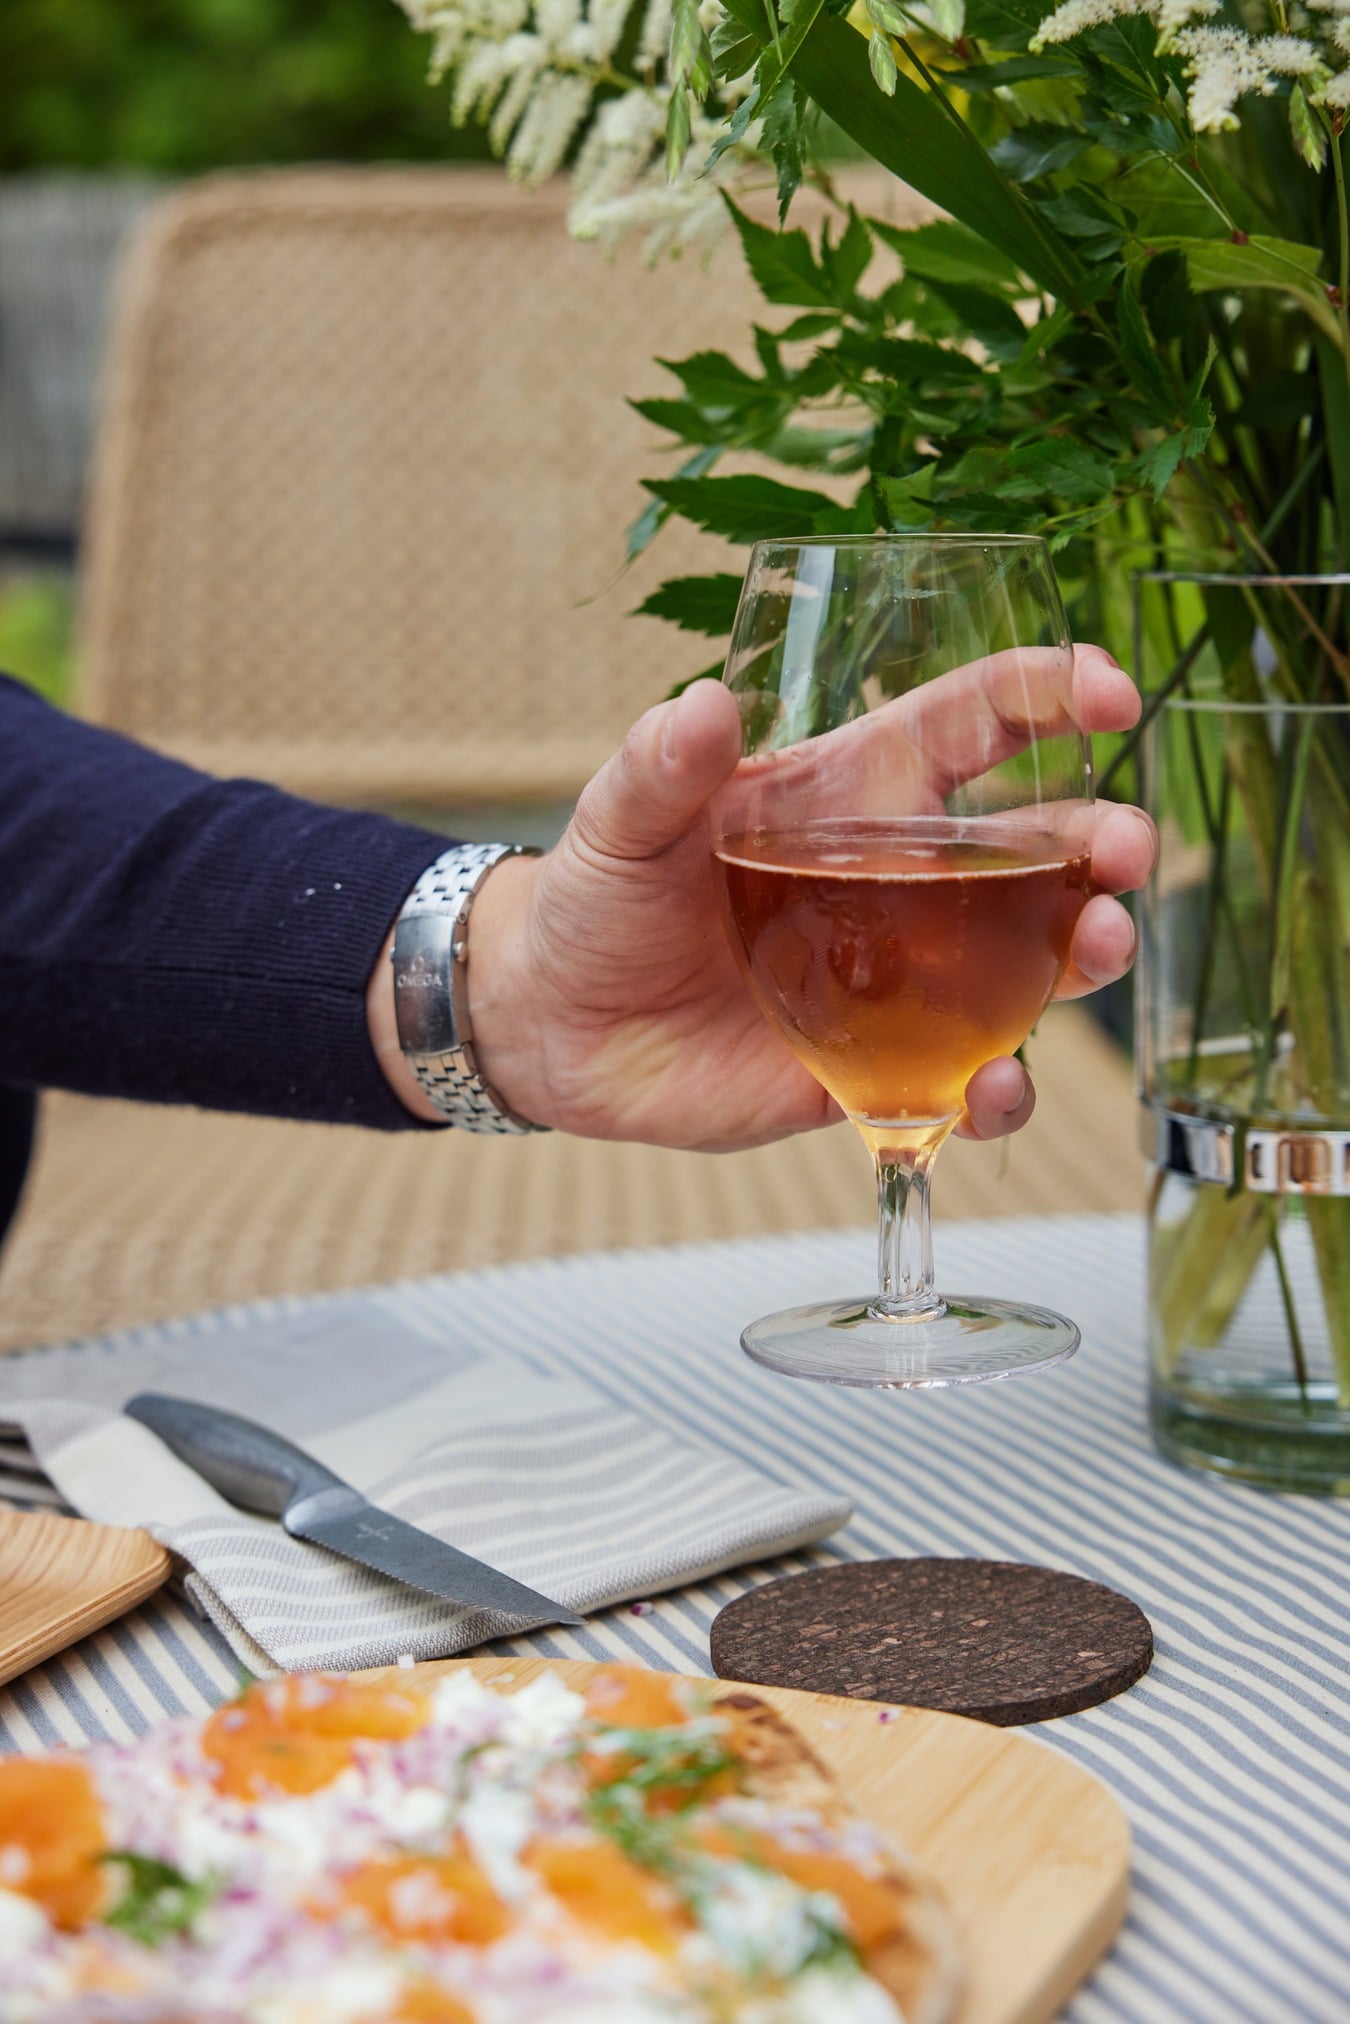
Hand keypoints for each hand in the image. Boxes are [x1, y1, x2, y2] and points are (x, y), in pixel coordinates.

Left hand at [373, 648, 1154, 1150]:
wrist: (556, 1024)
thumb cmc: (596, 897)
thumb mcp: (618, 820)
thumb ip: (661, 768)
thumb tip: (702, 704)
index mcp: (851, 794)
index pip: (972, 724)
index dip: (1048, 695)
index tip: (1107, 691)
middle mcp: (899, 882)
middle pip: (1034, 850)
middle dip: (1100, 845)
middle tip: (1129, 851)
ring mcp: (899, 980)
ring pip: (1026, 966)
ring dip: (1080, 956)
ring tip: (1098, 951)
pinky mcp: (876, 1068)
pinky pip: (959, 1082)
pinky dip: (993, 1093)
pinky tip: (991, 1092)